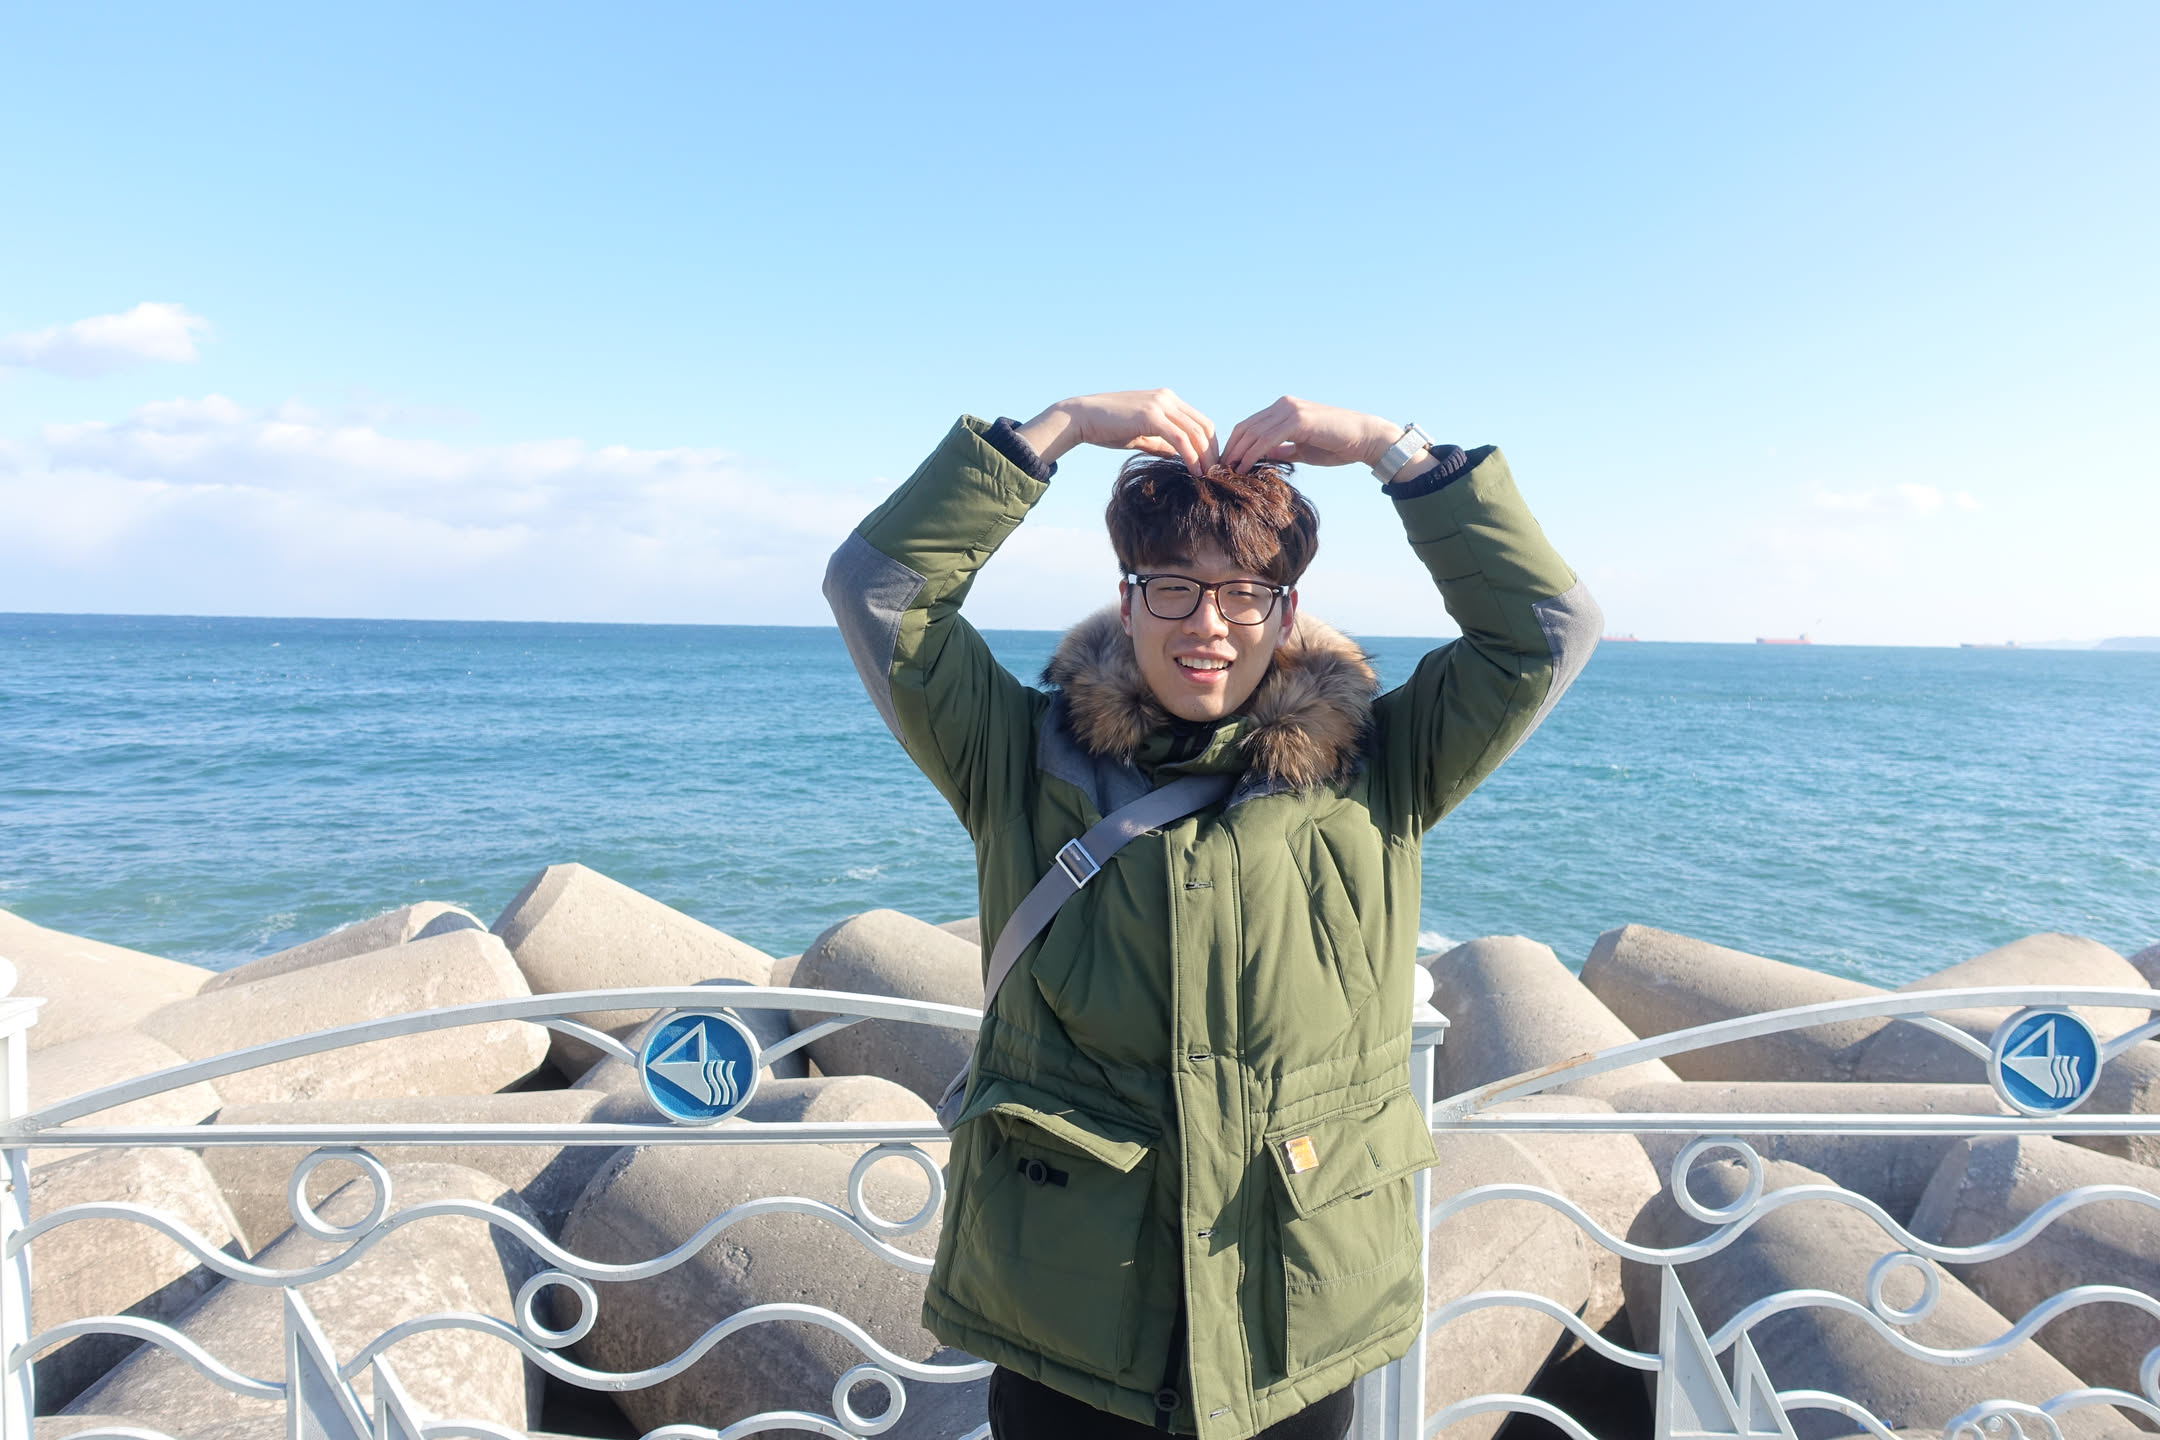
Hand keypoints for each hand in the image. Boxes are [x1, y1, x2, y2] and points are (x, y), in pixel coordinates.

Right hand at [1015, 390, 1217, 473]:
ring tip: (1206, 476)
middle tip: (1214, 475)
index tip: (1209, 466)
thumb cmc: (1106, 427)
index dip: (1209, 445)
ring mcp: (1160, 404)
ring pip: (1195, 432)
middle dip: (1212, 452)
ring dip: (1204, 456)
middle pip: (1204, 426)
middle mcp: (1167, 398)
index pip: (1200, 421)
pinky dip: (1191, 456)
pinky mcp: (1151, 416)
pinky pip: (1180, 438)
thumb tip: (1177, 456)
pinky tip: (1194, 471)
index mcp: (1166, 399)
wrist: (1081, 418)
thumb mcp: (1140, 434)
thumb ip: (1160, 442)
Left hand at [1220, 396, 1401, 471]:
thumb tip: (1261, 458)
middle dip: (1230, 450)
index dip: (1234, 446)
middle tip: (1219, 472)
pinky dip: (1252, 453)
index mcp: (1283, 409)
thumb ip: (1281, 450)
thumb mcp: (1301, 449)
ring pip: (1253, 432)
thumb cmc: (1337, 445)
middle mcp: (1284, 405)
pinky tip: (1244, 468)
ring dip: (1237, 454)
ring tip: (1227, 473)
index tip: (1224, 467)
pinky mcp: (1298, 419)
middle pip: (1245, 427)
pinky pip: (1267, 438)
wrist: (1365, 439)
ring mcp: (1291, 409)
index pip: (1249, 425)